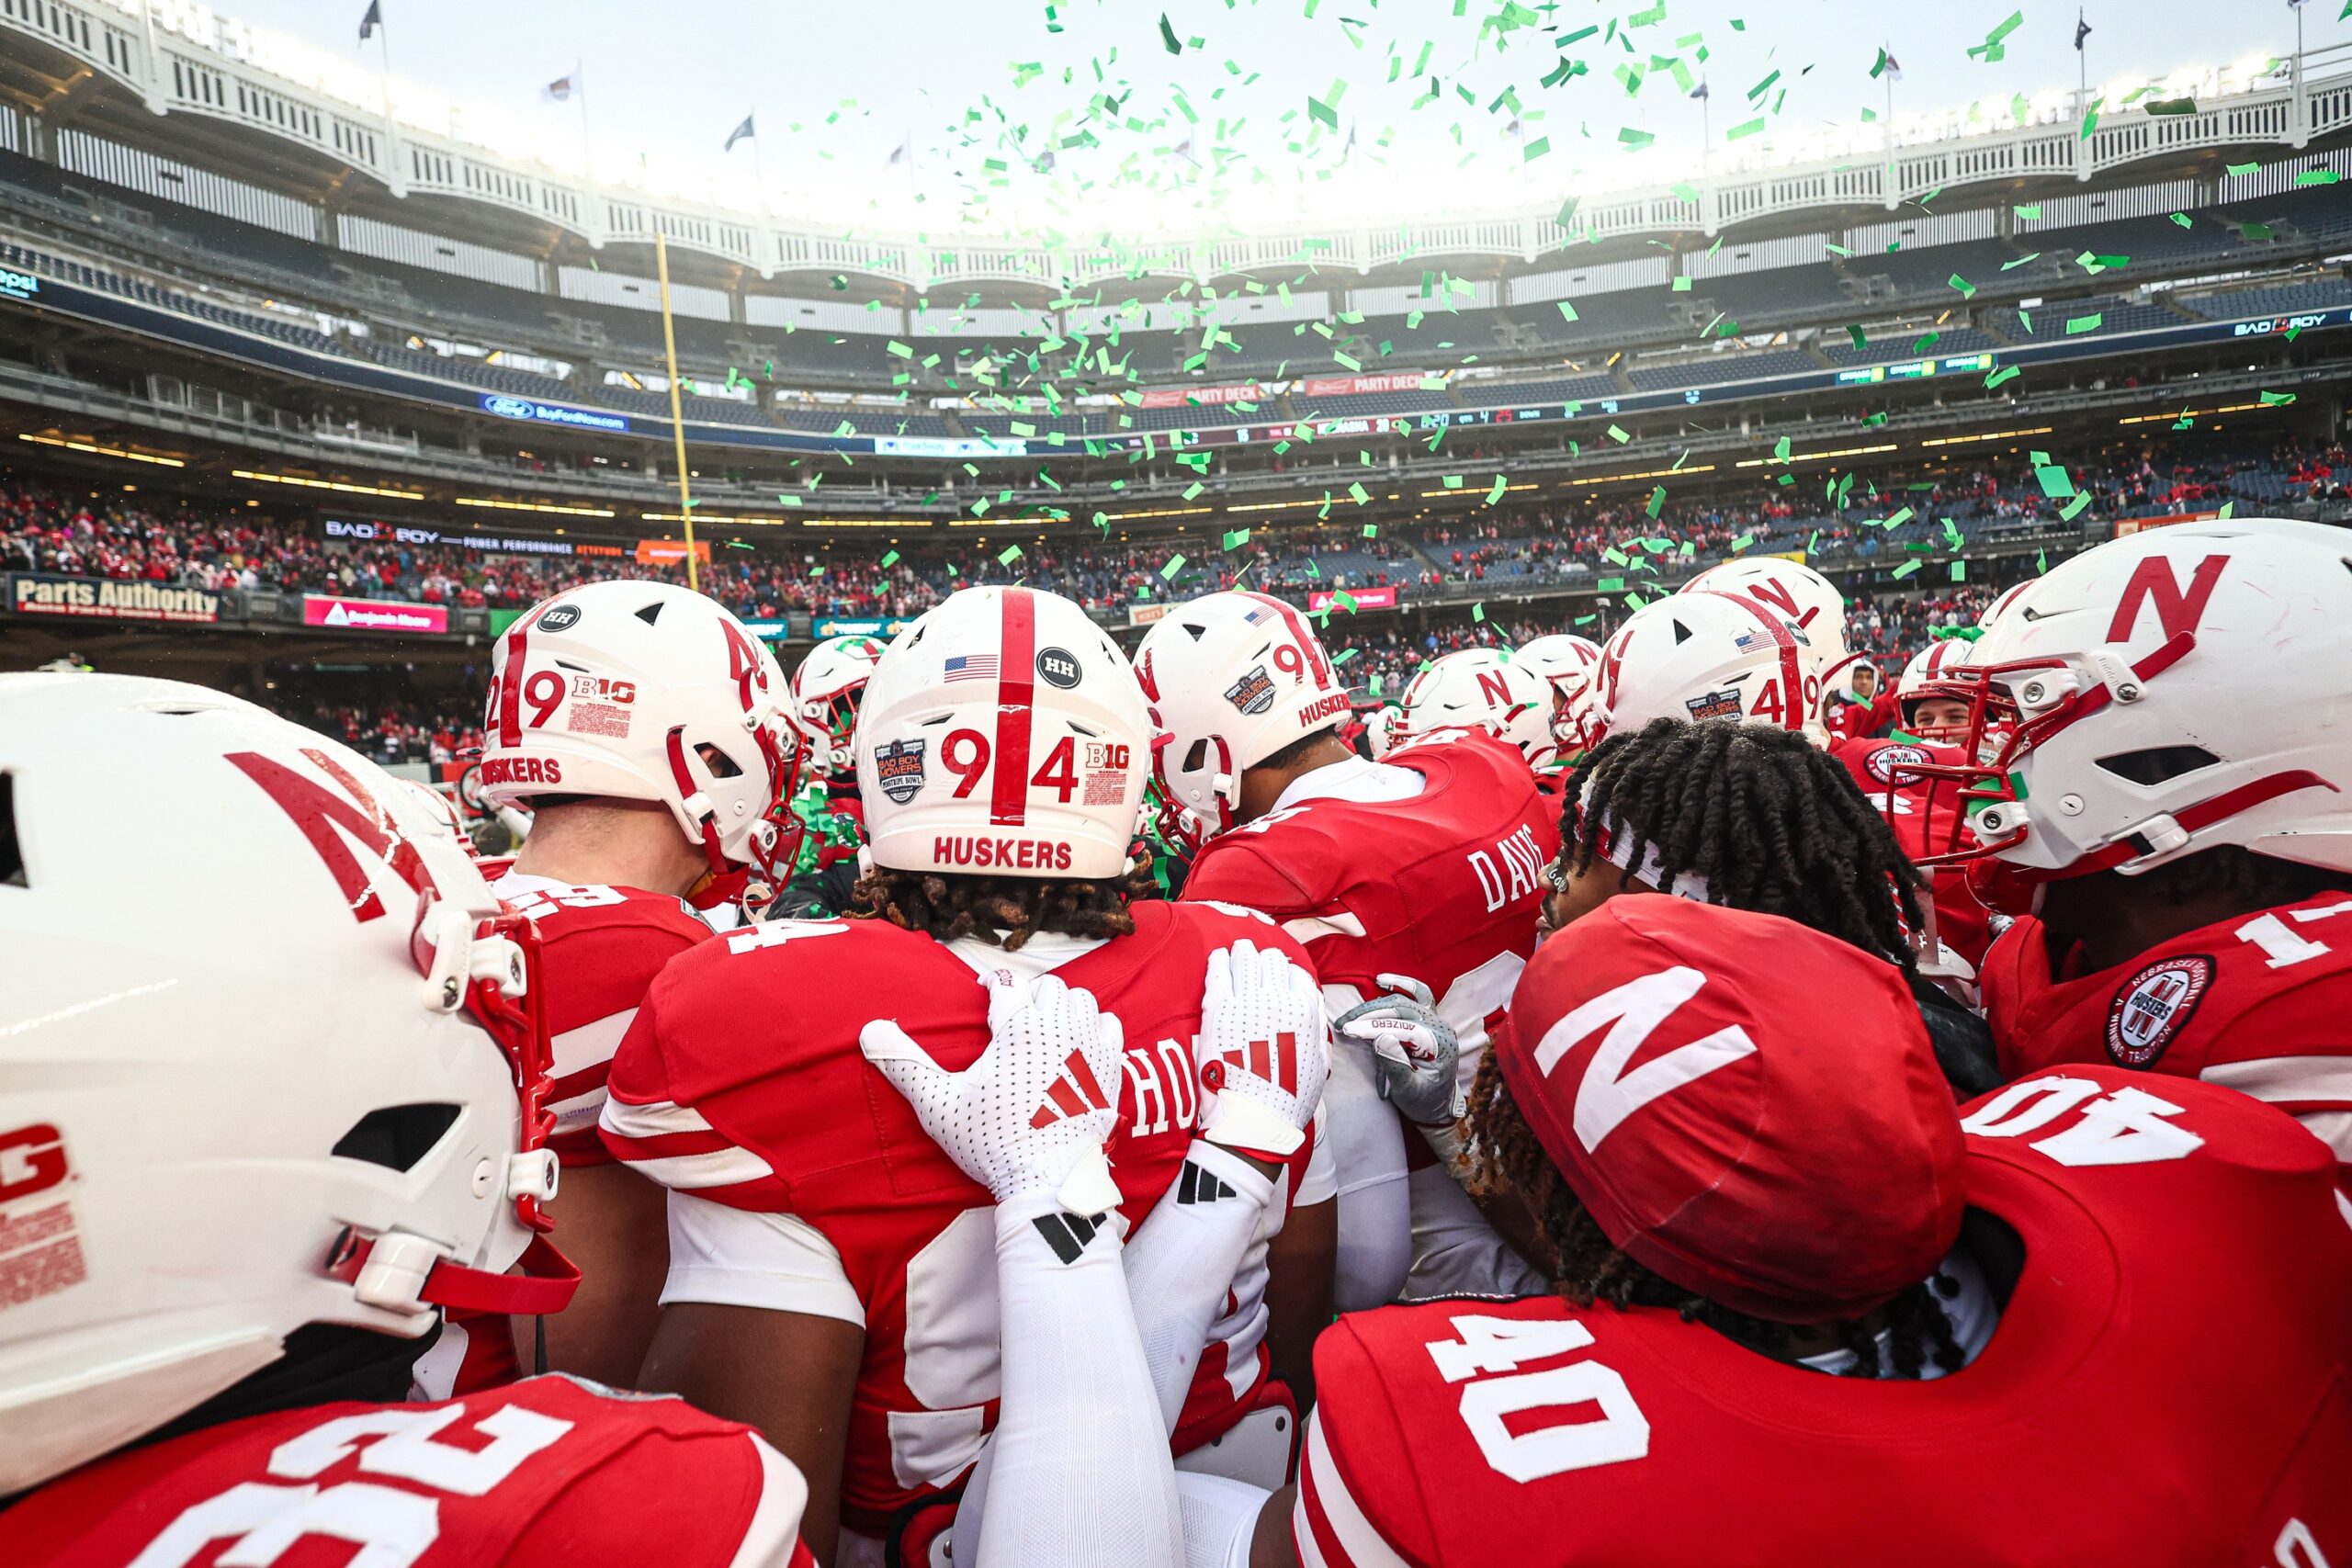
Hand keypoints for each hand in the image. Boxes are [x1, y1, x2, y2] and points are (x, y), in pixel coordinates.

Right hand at [860, 973, 1124, 1212]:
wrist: (1046, 1181)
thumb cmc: (990, 1141)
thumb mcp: (938, 1104)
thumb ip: (904, 1063)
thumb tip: (869, 1030)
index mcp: (1017, 1030)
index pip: (1006, 984)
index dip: (993, 985)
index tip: (985, 994)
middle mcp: (1058, 1029)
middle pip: (1047, 986)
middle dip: (1028, 995)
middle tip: (1012, 1016)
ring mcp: (1089, 1048)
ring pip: (1082, 999)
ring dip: (1062, 1005)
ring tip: (1044, 1025)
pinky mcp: (1111, 1070)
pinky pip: (1110, 1026)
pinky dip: (1094, 1026)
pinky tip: (1077, 1043)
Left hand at [1197, 940, 1329, 1161]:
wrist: (1252, 1120)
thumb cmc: (1288, 1099)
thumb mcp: (1319, 1065)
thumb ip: (1317, 1033)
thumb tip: (1313, 1013)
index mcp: (1305, 1013)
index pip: (1298, 976)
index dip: (1288, 975)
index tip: (1280, 977)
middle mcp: (1279, 1001)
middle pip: (1273, 961)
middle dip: (1265, 959)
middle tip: (1256, 959)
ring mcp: (1247, 1002)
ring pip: (1246, 958)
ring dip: (1242, 952)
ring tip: (1238, 951)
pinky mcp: (1218, 1009)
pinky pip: (1218, 972)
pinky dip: (1219, 961)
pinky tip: (1218, 958)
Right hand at [1335, 974, 1461, 1128]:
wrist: (1436, 1103)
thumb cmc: (1422, 1100)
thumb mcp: (1407, 1091)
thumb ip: (1395, 1065)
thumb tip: (1380, 1037)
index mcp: (1441, 1045)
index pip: (1405, 1029)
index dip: (1374, 1028)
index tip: (1349, 1031)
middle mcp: (1441, 1026)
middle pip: (1402, 1010)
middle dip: (1369, 1016)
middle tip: (1343, 1026)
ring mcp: (1436, 1019)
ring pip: (1403, 1001)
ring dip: (1374, 1007)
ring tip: (1350, 1018)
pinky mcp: (1429, 1016)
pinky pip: (1418, 993)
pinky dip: (1401, 984)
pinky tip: (1382, 980)